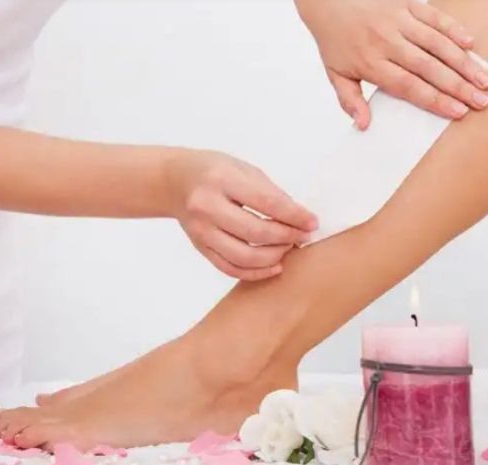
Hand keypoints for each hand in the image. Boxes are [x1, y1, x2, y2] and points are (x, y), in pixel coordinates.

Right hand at [169, 150, 317, 280]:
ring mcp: (201, 230)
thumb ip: (270, 193)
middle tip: (303, 236)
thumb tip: (299, 218)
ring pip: (244, 256)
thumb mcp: (243, 169)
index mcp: (221, 180)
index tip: (312, 223)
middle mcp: (207, 206)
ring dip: (273, 256)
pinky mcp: (200, 247)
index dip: (294, 216)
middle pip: (256, 232)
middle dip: (287, 237)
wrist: (175, 181)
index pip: (267, 202)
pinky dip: (255, 272)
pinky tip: (273, 265)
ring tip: (288, 248)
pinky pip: (230, 268)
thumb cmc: (214, 172)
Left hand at [295, 0, 487, 126]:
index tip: (457, 112)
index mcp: (371, 63)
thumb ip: (350, 100)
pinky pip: (434, 16)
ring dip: (463, 61)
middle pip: (428, 68)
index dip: (435, 100)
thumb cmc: (335, 39)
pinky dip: (453, 29)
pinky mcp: (406, 3)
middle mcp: (387, 42)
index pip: (408, 86)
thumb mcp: (335, 73)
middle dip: (458, 86)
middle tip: (481, 101)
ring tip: (484, 79)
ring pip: (437, 43)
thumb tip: (363, 125)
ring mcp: (398, 21)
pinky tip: (470, 44)